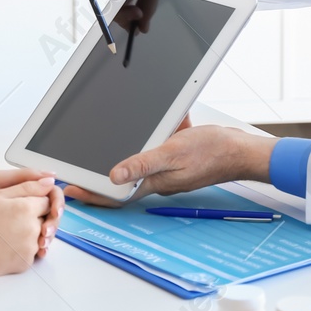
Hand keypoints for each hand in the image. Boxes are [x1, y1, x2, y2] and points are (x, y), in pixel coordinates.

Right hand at [0, 177, 60, 276]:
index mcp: (27, 209)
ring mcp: (30, 248)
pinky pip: (31, 251)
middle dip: (33, 217)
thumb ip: (27, 186)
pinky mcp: (25, 263)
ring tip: (5, 232)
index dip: (33, 201)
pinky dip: (22, 248)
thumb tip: (49, 183)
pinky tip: (5, 244)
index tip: (19, 205)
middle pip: (45, 219)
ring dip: (28, 233)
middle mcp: (33, 229)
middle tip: (9, 220)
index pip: (47, 201)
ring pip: (39, 236)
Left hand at [62, 119, 275, 206]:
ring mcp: (168, 166)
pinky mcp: (177, 154)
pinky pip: (158, 145)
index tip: (70, 189)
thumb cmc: (212, 152)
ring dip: (126, 152)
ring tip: (106, 141)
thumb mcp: (173, 153)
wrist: (241, 149)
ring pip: (139, 160)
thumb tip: (114, 175)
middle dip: (101, 174)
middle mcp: (158, 177)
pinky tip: (156, 118)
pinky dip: (154, 132)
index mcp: (154, 182)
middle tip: (78, 169)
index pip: (115, 193)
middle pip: (123, 178)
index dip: (92, 193)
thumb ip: (143, 163)